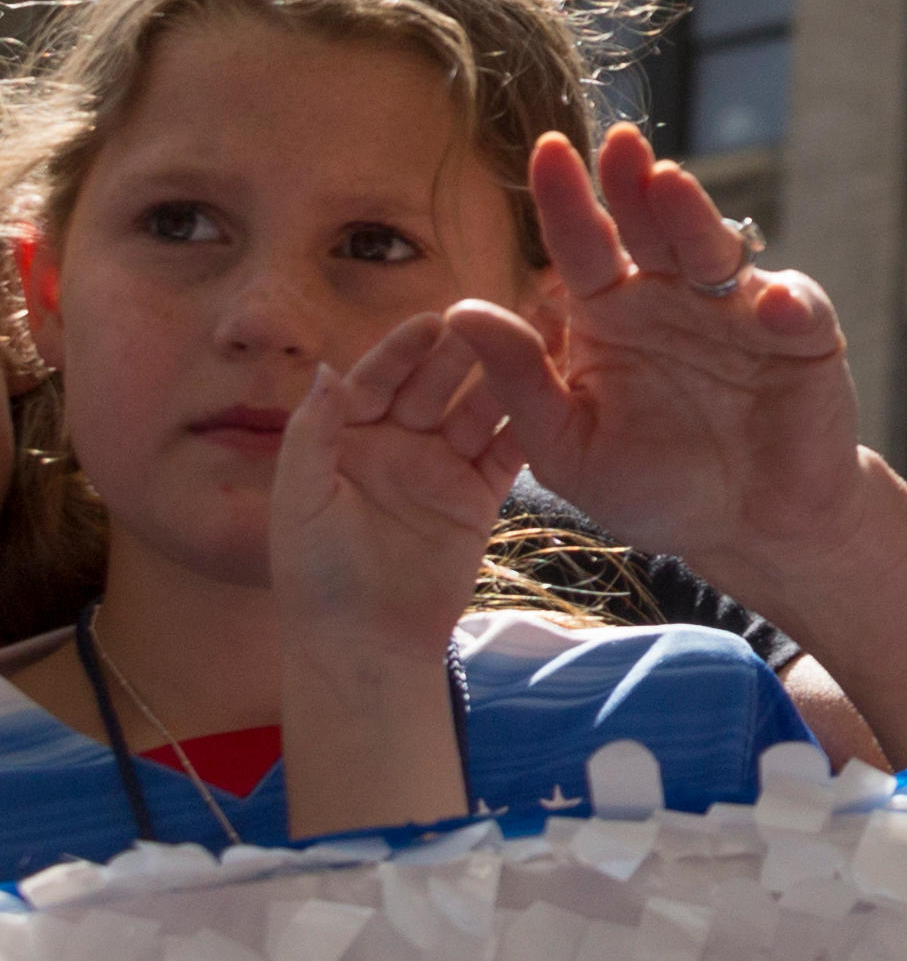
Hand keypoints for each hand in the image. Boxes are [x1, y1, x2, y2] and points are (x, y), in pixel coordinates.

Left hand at [271, 309, 517, 664]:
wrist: (366, 644)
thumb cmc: (318, 575)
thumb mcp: (299, 500)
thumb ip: (311, 433)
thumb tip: (324, 367)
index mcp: (347, 439)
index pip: (376, 380)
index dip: (402, 351)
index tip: (433, 321)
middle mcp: (396, 444)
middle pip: (432, 385)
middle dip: (460, 351)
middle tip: (495, 317)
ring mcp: (441, 468)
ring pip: (475, 410)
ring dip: (500, 378)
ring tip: (534, 343)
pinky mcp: (477, 495)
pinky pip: (507, 452)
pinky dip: (527, 424)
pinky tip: (552, 394)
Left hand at [439, 127, 868, 591]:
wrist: (748, 529)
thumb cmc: (654, 487)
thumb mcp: (566, 446)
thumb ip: (520, 382)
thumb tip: (459, 310)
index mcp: (611, 315)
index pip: (582, 245)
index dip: (566, 199)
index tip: (547, 151)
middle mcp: (673, 298)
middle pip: (651, 228)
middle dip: (633, 184)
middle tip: (618, 143)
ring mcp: (740, 311)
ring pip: (716, 251)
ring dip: (695, 218)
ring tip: (671, 188)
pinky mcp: (804, 335)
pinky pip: (797, 307)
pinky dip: (786, 302)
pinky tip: (768, 306)